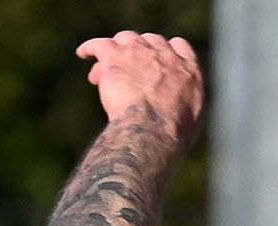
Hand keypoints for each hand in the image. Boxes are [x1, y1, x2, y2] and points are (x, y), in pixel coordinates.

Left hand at [76, 30, 203, 146]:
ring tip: (103, 69)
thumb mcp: (193, 118)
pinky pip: (98, 45)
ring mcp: (137, 51)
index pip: (179, 46)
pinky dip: (90, 49)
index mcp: (188, 69)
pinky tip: (83, 54)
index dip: (165, 52)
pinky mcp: (113, 56)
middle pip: (148, 41)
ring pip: (124, 40)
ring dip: (116, 51)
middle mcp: (163, 54)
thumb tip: (179, 108)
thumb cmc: (173, 134)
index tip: (157, 62)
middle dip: (138, 53)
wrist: (153, 130)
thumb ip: (187, 102)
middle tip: (127, 73)